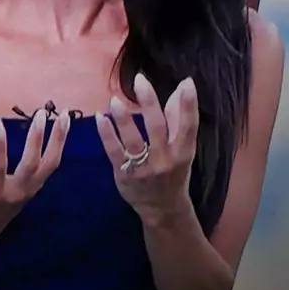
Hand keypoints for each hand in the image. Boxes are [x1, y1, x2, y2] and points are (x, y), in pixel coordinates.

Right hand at [0, 109, 69, 249]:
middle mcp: (14, 194)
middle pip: (32, 166)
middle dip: (38, 139)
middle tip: (41, 114)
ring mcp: (28, 192)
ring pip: (50, 165)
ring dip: (59, 140)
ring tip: (66, 116)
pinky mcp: (35, 188)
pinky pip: (51, 166)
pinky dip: (58, 147)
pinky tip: (63, 128)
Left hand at [96, 74, 198, 225]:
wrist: (162, 210)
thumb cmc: (174, 171)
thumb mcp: (182, 149)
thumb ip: (179, 118)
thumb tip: (181, 86)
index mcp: (183, 152)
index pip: (188, 126)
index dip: (189, 105)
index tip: (187, 83)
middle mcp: (165, 160)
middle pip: (157, 128)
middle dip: (149, 103)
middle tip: (140, 79)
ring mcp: (144, 169)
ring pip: (133, 141)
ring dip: (123, 119)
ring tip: (115, 100)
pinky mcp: (124, 175)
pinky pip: (114, 152)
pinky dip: (106, 134)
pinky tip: (100, 118)